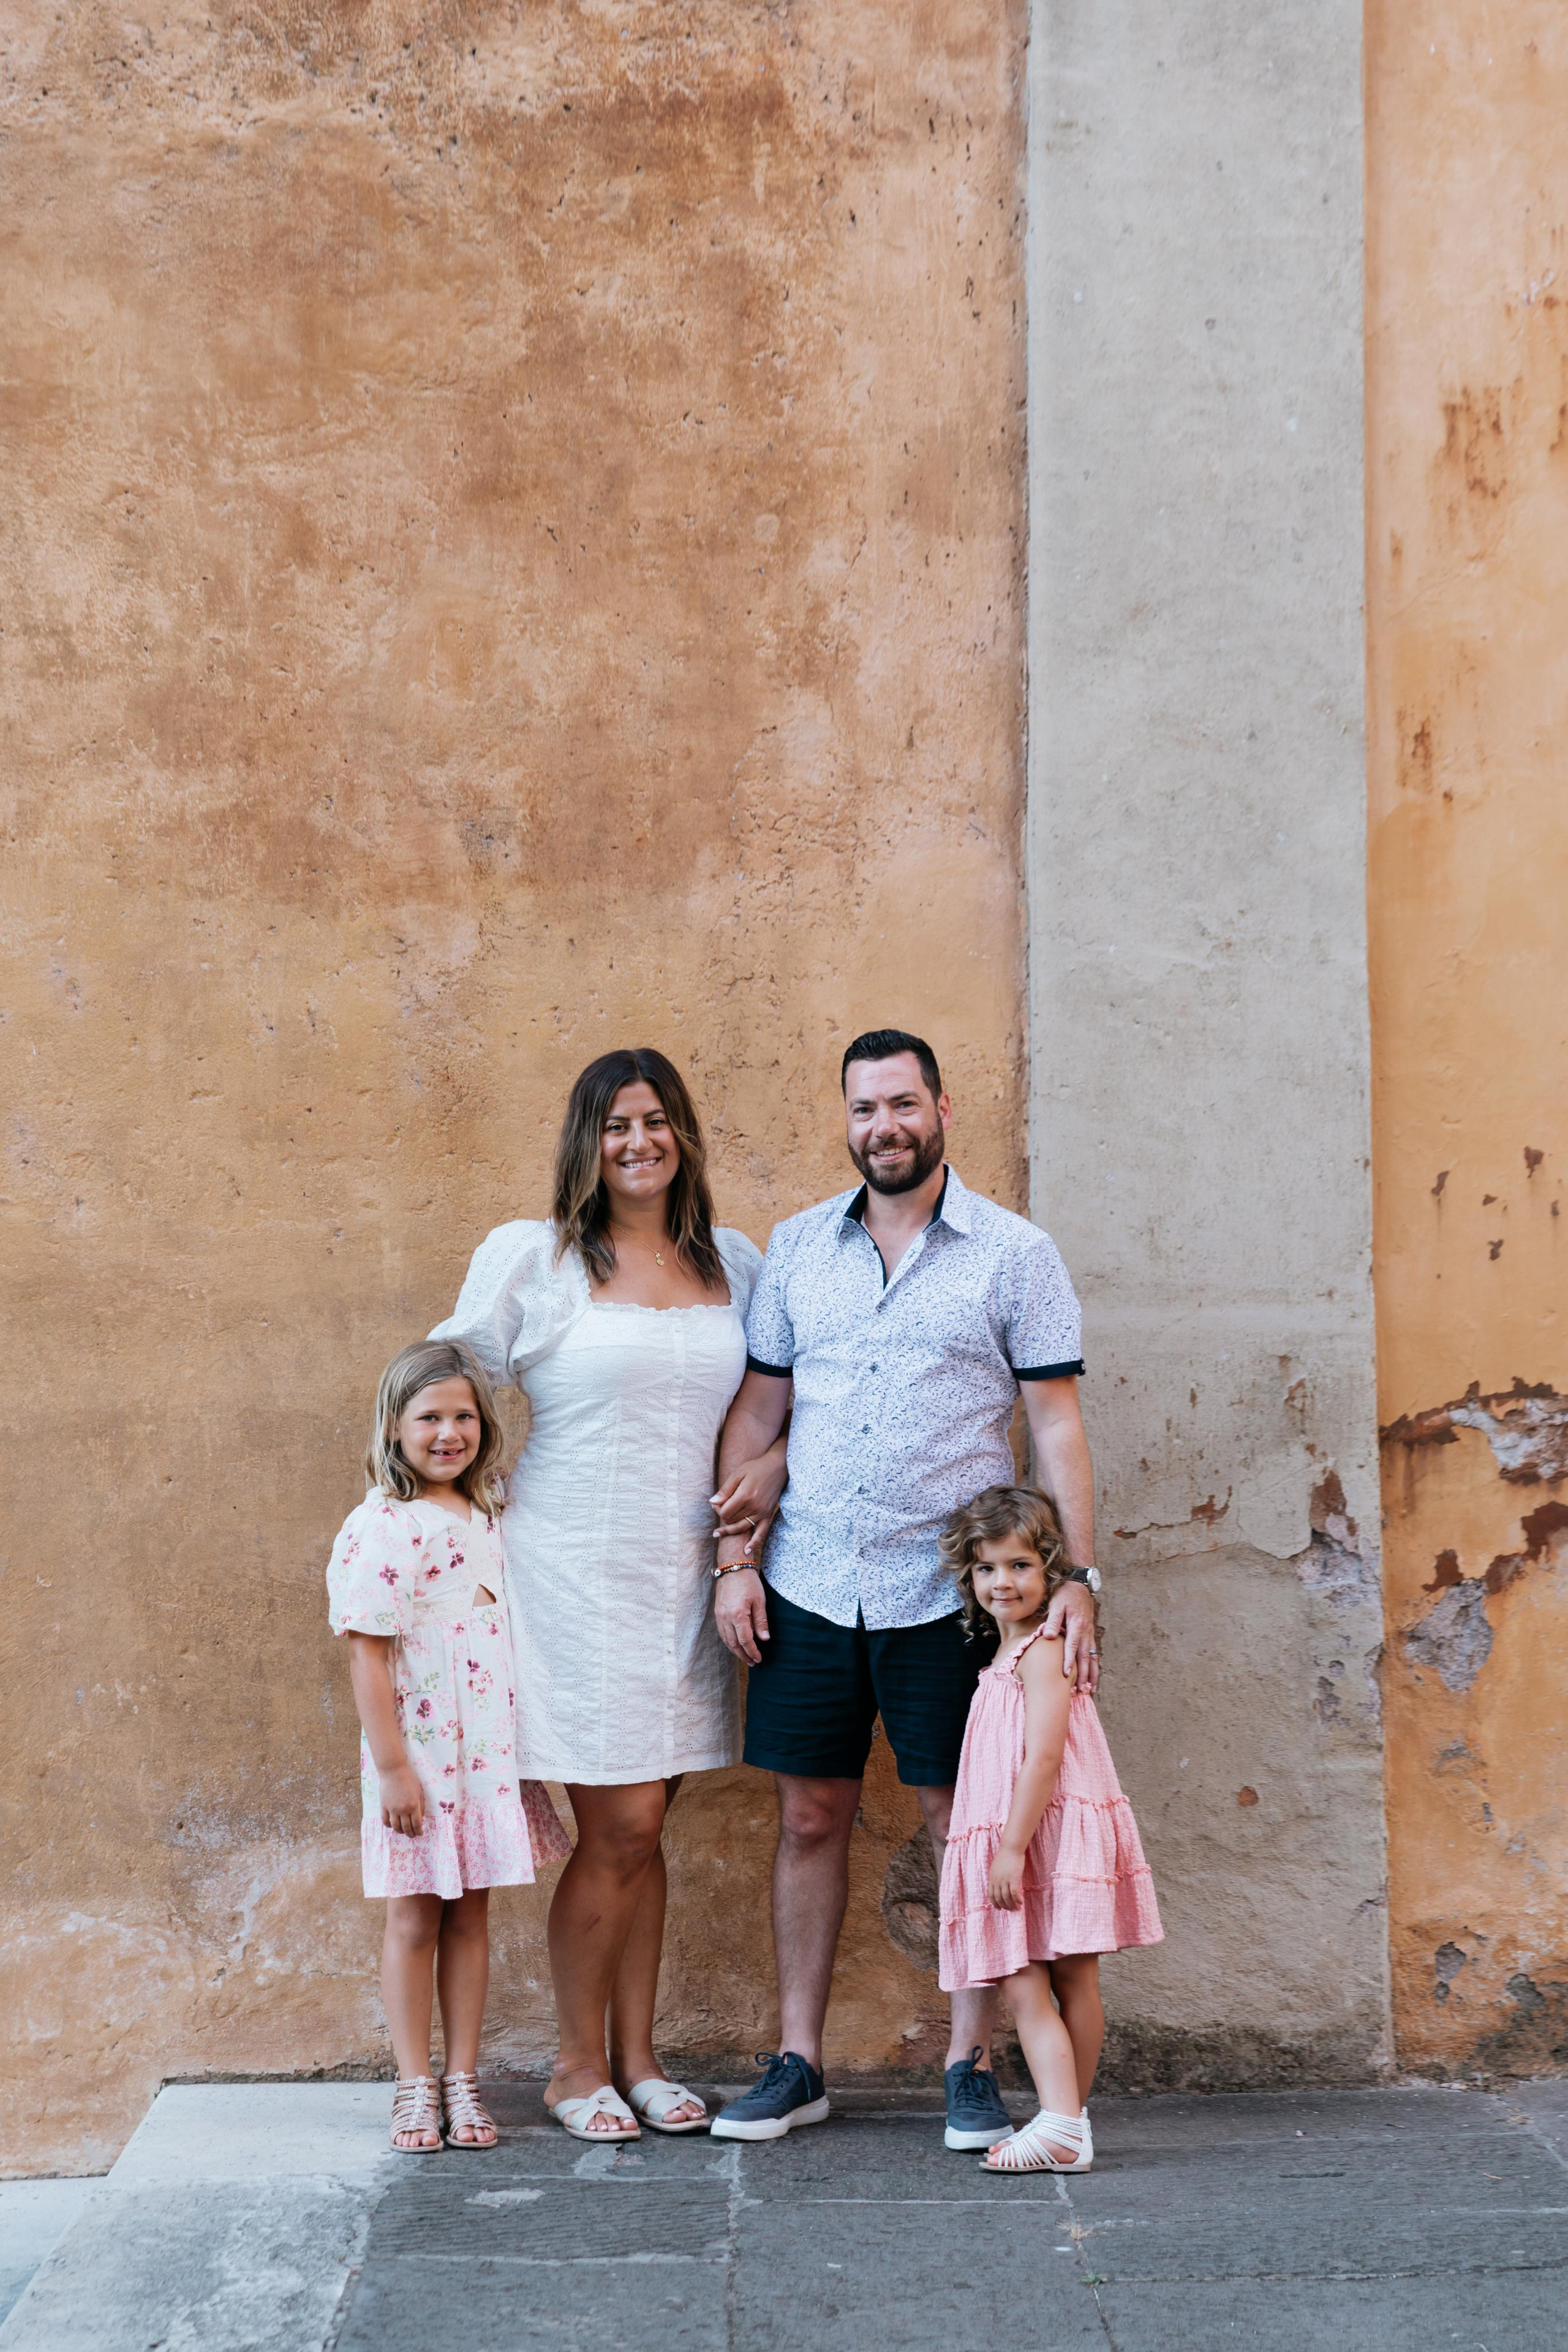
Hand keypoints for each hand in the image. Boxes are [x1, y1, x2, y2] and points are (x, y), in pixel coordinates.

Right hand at [380, 1762, 425, 1837]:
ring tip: (403, 1832)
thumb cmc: (409, 1779)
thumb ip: (421, 1805)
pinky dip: (389, 1826)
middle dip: (410, 1834)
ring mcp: (392, 1809)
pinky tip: (392, 1825)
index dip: (418, 1831)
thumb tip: (420, 1818)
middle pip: (406, 1828)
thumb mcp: (419, 1791)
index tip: (420, 1833)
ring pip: (395, 1827)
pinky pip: (385, 1821)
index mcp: (414, 1805)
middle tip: (412, 1835)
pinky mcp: (384, 1807)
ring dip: (400, 1831)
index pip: (417, 1824)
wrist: (393, 1771)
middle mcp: (403, 1809)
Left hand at [711, 1443, 787, 1561]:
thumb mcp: (738, 1473)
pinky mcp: (768, 1514)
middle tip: (719, 1508)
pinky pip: (761, 1532)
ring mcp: (762, 1512)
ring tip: (718, 1533)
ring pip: (741, 1527)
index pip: (725, 1512)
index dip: (717, 1509)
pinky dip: (753, 1542)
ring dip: (729, 1530)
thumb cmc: (755, 1468)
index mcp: (745, 1495)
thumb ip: (725, 1490)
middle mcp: (754, 1506)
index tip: (716, 1502)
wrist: (777, 1467)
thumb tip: (713, 1502)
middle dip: (722, 1516)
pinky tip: (746, 1551)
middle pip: (732, 1520)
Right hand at [714, 1565, 769, 1663]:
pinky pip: (722, 1632)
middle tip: (753, 1662)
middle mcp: (725, 1617)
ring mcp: (719, 1615)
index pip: (745, 1640)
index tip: (759, 1659)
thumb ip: (761, 1621)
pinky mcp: (717, 1612)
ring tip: (745, 1657)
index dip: (752, 1651)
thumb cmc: (748, 1581)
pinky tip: (735, 1644)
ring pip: (726, 1640)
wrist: (732, 1566)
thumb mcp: (760, 1600)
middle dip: (743, 1655)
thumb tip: (765, 1639)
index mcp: (738, 1615)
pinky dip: (728, 1641)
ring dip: (735, 1650)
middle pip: (733, 1643)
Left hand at [988, 1844, 1024, 1910]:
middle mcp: (997, 1880)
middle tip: (1010, 1910)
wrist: (1010, 1848)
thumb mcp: (996, 1867)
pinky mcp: (1013, 1878)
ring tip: (1016, 1908)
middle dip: (1004, 1906)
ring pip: (1006, 1897)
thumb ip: (996, 1876)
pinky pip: (1014, 1893)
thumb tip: (999, 1884)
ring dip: (1011, 1905)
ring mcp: (1004, 1880)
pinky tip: (1021, 1902)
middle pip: (998, 1898)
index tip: (999, 1908)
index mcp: (992, 1878)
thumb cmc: (1005, 1856)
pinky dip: (1017, 1899)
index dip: (995, 1903)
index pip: (991, 1894)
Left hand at [1044, 1578, 1098, 1692]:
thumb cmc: (1066, 1595)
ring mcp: (1089, 1634)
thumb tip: (1049, 1636)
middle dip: (1083, 1674)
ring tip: (1091, 1689)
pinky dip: (1094, 1666)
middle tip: (1080, 1690)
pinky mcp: (1090, 1634)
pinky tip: (1094, 1676)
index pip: (1072, 1646)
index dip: (1069, 1661)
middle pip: (1085, 1657)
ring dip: (1092, 1674)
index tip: (1066, 1675)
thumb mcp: (1057, 1604)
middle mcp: (1085, 1632)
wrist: (1080, 1585)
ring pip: (1092, 1657)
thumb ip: (1053, 1620)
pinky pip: (1094, 1653)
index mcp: (1076, 1625)